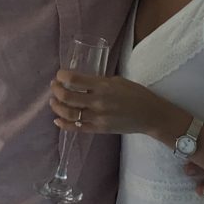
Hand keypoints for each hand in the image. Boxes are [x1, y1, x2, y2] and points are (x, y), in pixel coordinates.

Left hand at [50, 71, 173, 137]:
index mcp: (103, 86)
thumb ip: (99, 82)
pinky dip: (64, 124)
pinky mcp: (99, 129)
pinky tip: (57, 120)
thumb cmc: (136, 94)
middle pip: (67, 97)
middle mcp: (98, 102)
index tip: (59, 74)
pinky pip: (77, 128)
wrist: (150, 115)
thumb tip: (81, 82)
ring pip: (69, 114)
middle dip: (56, 90)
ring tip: (54, 101)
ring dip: (57, 107)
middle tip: (54, 86)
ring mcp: (97, 117)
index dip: (62, 76)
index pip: (74, 79)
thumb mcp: (118, 81)